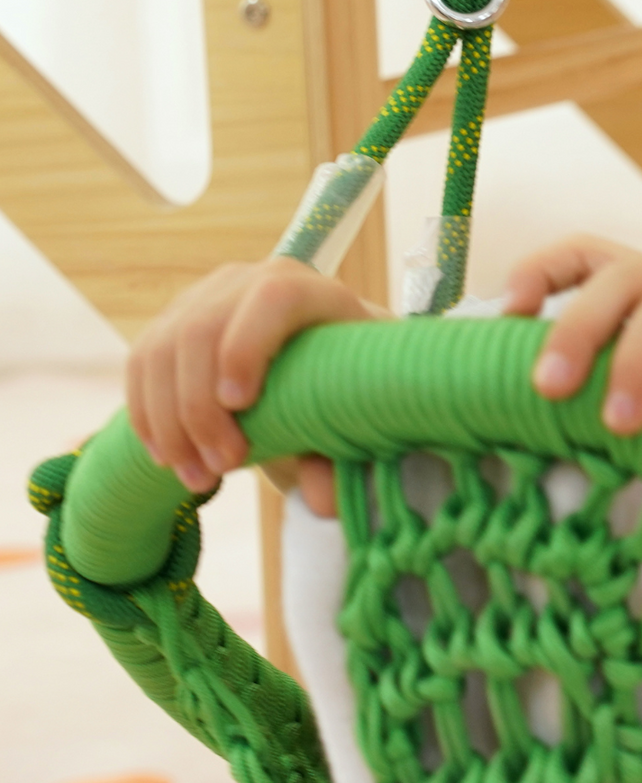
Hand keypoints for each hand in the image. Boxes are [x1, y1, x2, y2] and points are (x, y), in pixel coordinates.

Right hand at [126, 259, 374, 494]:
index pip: (273, 299)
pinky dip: (148, 416)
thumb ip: (342, 455)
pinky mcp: (172, 322)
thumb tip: (325, 501)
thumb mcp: (358, 415)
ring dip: (170, 423)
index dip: (247, 347)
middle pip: (202, 331)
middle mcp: (251, 281)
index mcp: (313, 291)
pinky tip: (168, 458)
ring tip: (197, 478)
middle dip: (201, 409)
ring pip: (162, 351)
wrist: (325, 364)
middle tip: (221, 469)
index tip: (239, 405)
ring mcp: (205, 297)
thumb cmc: (350, 388)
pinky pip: (141, 364)